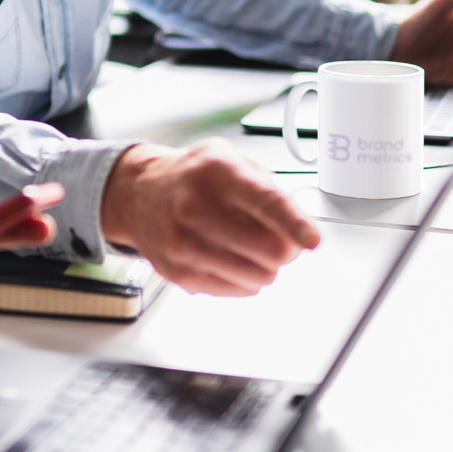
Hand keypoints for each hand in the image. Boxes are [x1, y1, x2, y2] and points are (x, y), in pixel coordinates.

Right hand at [99, 141, 320, 295]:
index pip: (265, 202)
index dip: (294, 224)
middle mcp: (196, 206)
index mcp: (217, 172)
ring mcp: (184, 242)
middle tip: (280, 240)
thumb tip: (298, 227)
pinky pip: (236, 290)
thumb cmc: (193, 177)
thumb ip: (269, 189)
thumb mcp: (230, 160)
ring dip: (266, 267)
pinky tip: (231, 258)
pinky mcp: (179, 272)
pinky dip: (245, 279)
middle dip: (286, 249)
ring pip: (257, 275)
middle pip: (268, 248)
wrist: (139, 194)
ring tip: (251, 248)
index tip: (312, 240)